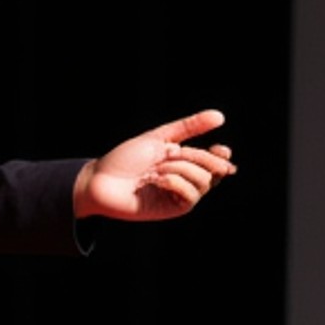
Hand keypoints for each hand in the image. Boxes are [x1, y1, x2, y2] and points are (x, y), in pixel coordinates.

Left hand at [75, 110, 236, 221]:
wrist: (102, 179)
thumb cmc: (126, 158)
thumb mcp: (159, 137)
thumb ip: (189, 127)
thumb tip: (220, 116)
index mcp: (184, 162)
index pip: (216, 162)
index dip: (222, 156)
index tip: (219, 149)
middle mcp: (185, 180)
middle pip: (213, 170)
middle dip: (195, 157)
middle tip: (171, 154)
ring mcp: (179, 195)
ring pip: (203, 182)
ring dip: (180, 169)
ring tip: (156, 169)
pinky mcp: (173, 208)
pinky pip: (190, 196)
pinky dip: (174, 182)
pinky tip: (155, 180)